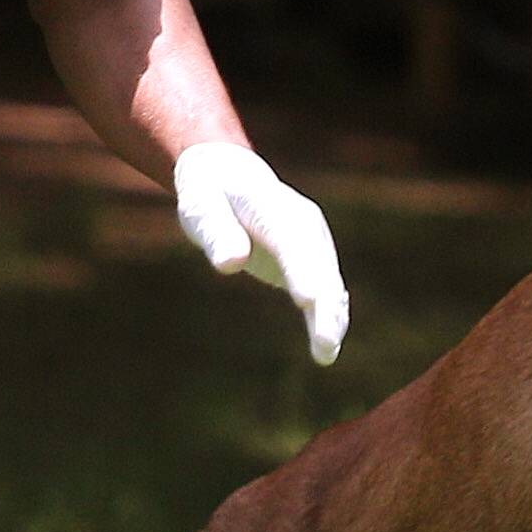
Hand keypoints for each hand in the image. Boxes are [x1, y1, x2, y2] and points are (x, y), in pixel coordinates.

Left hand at [172, 140, 348, 364]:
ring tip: (326, 354)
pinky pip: (323, 290)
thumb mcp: (201, 206)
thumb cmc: (210, 193)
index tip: (309, 300)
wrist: (230, 177)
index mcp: (274, 207)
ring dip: (331, 317)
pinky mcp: (310, 261)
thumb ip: (217, 232)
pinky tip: (325, 350)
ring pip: (328, 282)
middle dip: (325, 304)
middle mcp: (303, 225)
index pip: (292, 242)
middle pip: (319, 267)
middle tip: (326, 341)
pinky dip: (327, 317)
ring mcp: (312, 243)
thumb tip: (231, 263)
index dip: (302, 271)